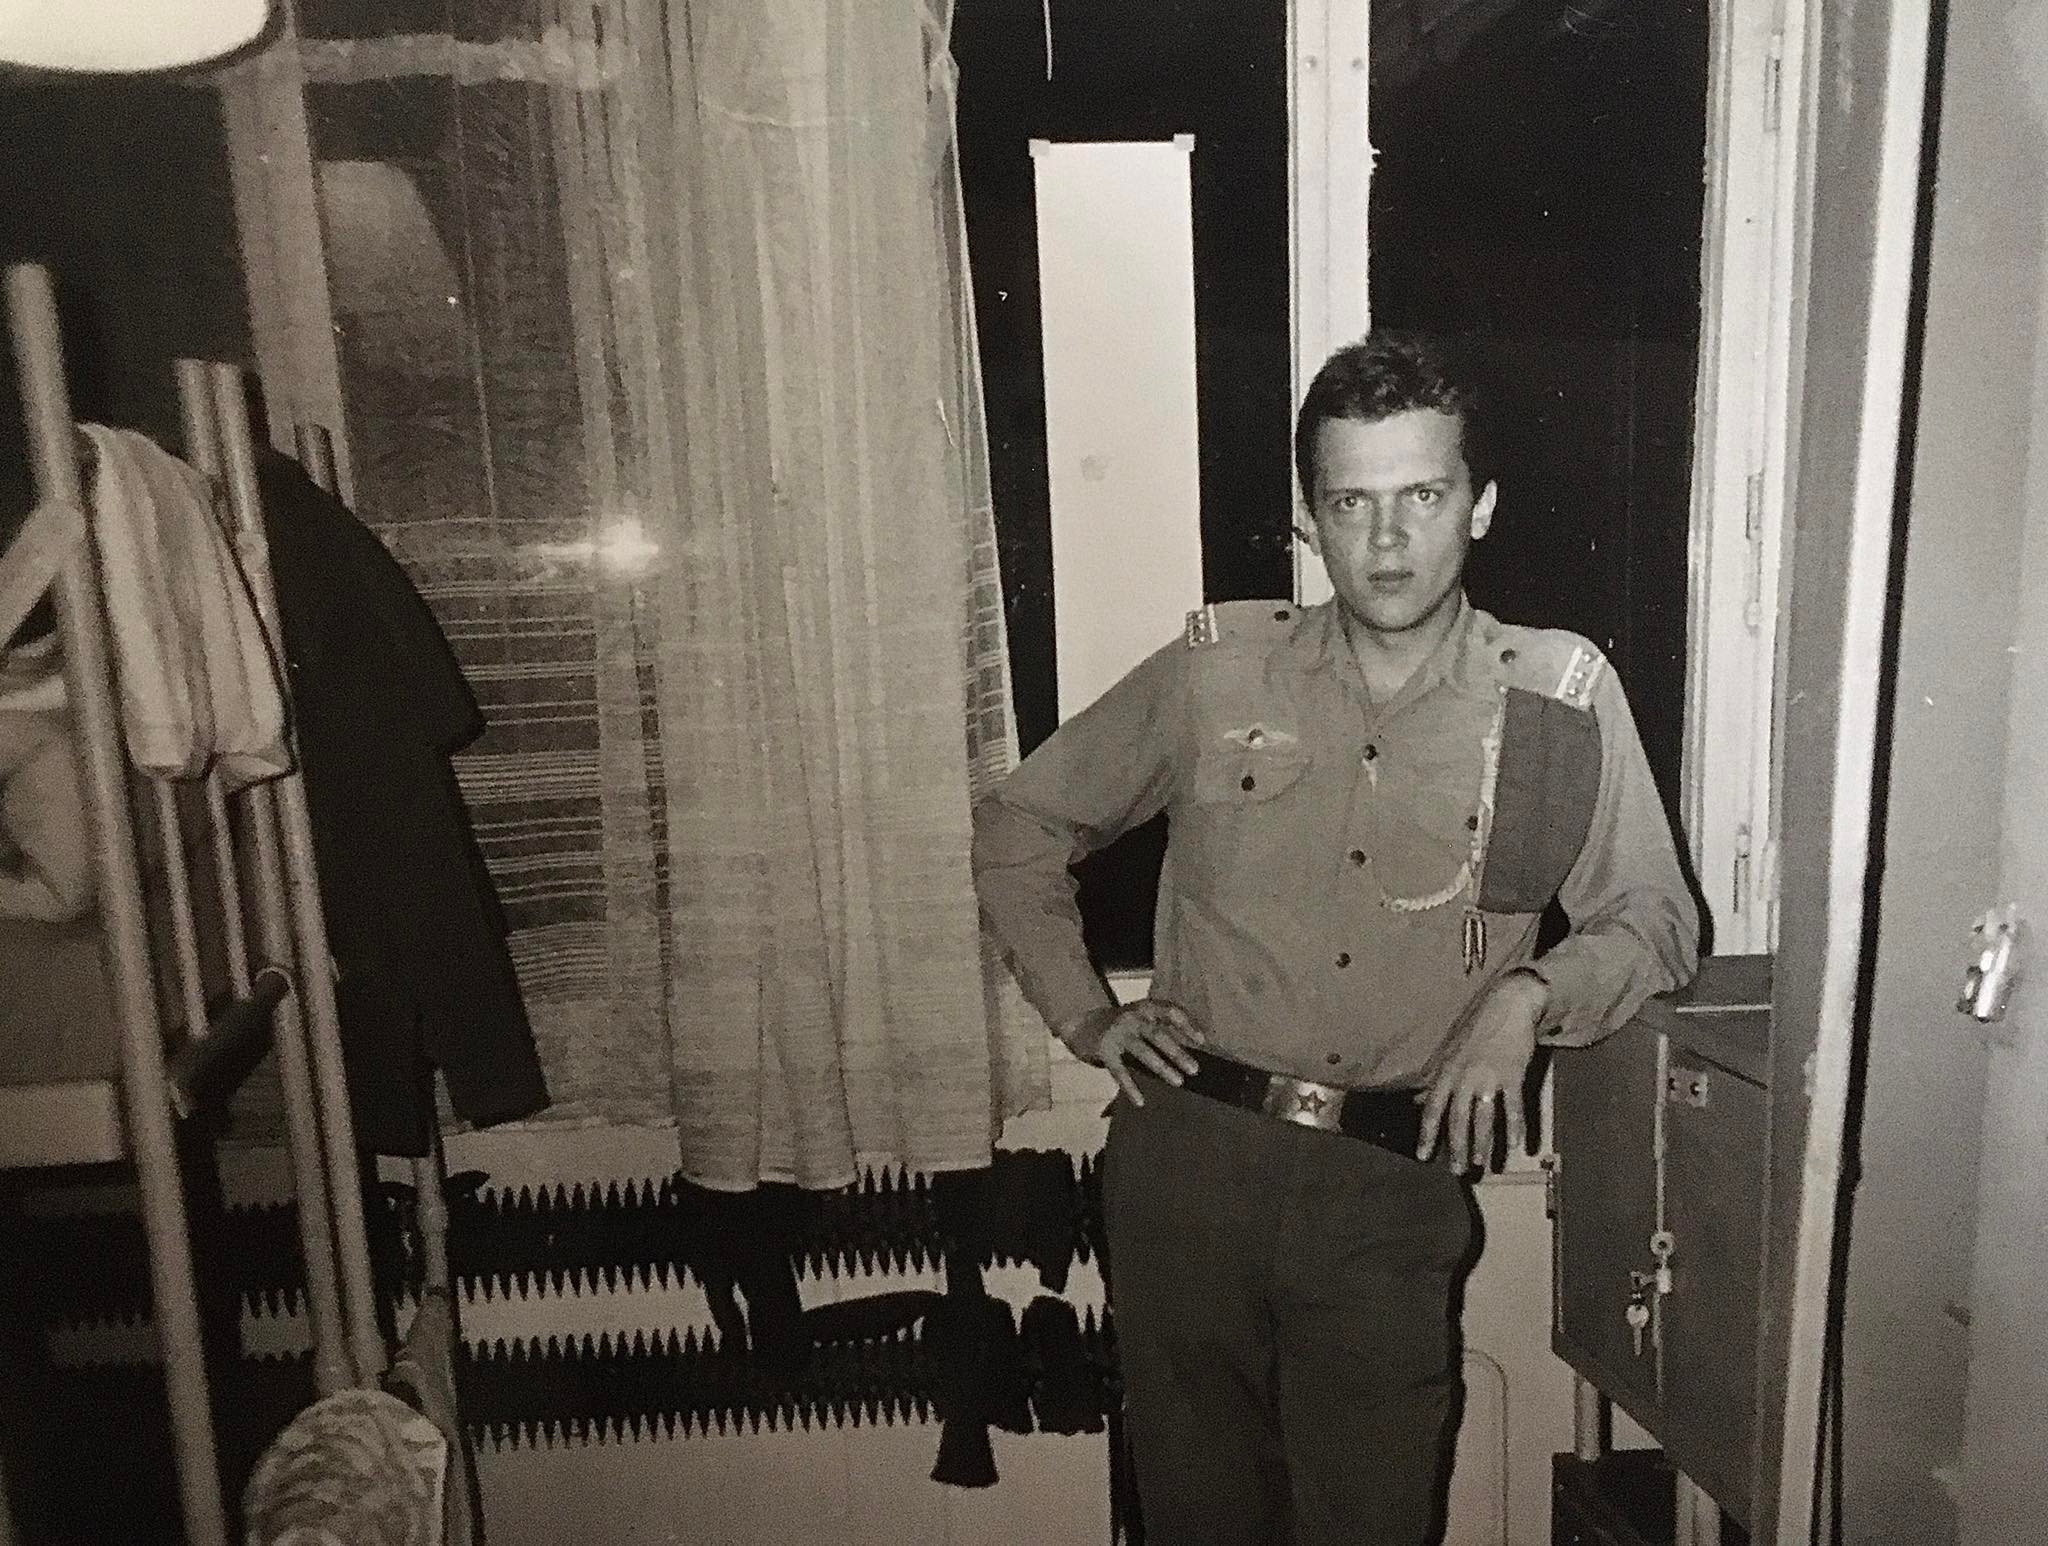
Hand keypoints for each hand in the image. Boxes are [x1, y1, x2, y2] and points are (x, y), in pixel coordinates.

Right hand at [1056, 998, 1205, 1105]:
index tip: (1201, 1041)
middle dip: (1178, 1052)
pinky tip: (1140, 1101)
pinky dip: (1130, 1087)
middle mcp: (1132, 1017)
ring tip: (1178, 1082)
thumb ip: (1161, 1028)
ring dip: (1162, 1067)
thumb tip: (1194, 1048)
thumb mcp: (1141, 1019)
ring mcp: (1117, 1033)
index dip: (1187, 1024)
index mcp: (1144, 1008)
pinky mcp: (1104, 1049)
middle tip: (1195, 1069)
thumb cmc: (1121, 1026)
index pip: (1170, 1011)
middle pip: (1158, 1034)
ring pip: (1143, 1052)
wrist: (1081, 1024)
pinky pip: (1119, 1071)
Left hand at [1416, 971, 1546, 1170]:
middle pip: (1457, 1119)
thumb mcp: (1450, 1051)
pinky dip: (1514, 1127)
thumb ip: (1435, 1078)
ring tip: (1480, 1163)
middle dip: (1456, 1147)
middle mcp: (1465, 1077)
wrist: (1507, 1005)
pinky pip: (1513, 1106)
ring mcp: (1489, 1077)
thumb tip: (1416, 1099)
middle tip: (1456, 1171)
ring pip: (1483, 1117)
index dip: (1427, 1134)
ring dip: (1481, 1143)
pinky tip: (1514, 1145)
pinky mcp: (1513, 1074)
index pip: (1432, 1109)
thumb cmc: (1477, 1028)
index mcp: (1447, 1072)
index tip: (1422, 1156)